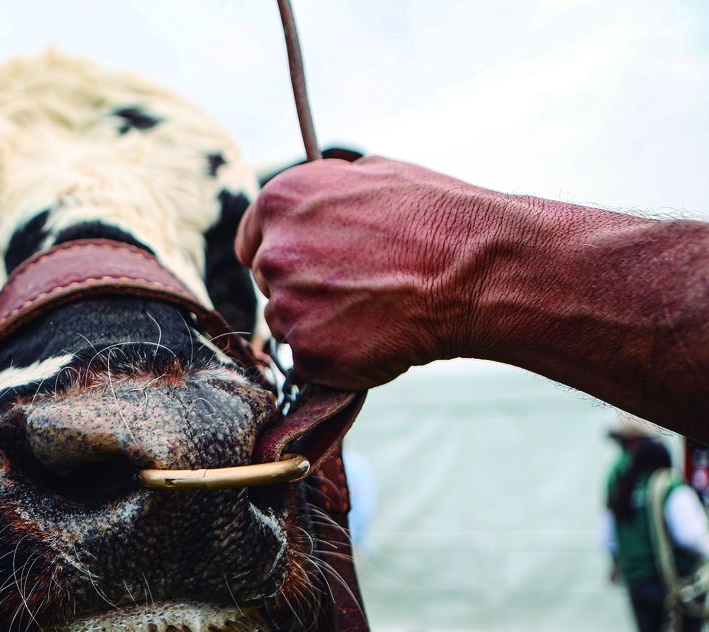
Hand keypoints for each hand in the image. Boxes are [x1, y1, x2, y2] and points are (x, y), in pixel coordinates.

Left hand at [235, 156, 514, 388]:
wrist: (475, 270)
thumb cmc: (435, 218)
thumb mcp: (373, 174)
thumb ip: (325, 193)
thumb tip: (313, 205)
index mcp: (280, 203)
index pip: (251, 244)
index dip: (279, 256)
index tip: (302, 269)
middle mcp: (274, 254)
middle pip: (271, 286)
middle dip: (303, 290)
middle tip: (357, 289)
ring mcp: (288, 307)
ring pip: (288, 325)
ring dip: (319, 325)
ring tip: (374, 311)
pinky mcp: (308, 353)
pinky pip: (309, 362)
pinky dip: (335, 358)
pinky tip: (375, 337)